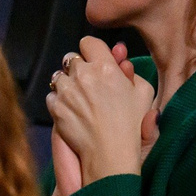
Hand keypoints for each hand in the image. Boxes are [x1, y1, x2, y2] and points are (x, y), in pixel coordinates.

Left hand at [46, 38, 157, 182]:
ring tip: (80, 98)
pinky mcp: (55, 107)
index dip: (92, 51)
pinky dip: (59, 100)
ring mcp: (67, 91)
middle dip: (79, 68)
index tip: (96, 61)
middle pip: (72, 58)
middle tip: (89, 82)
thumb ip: (131, 72)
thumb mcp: (144, 93)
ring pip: (59, 75)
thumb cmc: (130, 124)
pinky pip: (52, 95)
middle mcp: (83, 75)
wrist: (110, 153)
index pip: (88, 42)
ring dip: (67, 83)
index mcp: (106, 67)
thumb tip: (120, 62)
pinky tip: (73, 110)